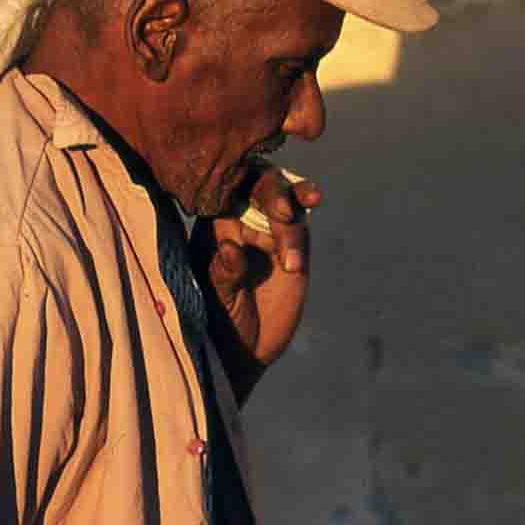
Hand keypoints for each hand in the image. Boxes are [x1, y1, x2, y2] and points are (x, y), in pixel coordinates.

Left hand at [191, 166, 322, 399]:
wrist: (243, 347)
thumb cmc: (218, 319)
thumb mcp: (217, 298)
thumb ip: (224, 272)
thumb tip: (231, 247)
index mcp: (212, 223)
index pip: (222, 187)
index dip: (234, 177)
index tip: (242, 188)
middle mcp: (241, 217)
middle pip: (256, 183)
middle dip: (272, 190)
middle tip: (281, 212)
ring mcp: (269, 229)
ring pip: (283, 198)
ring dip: (291, 205)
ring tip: (291, 231)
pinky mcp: (295, 244)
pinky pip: (300, 221)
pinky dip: (305, 208)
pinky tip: (312, 204)